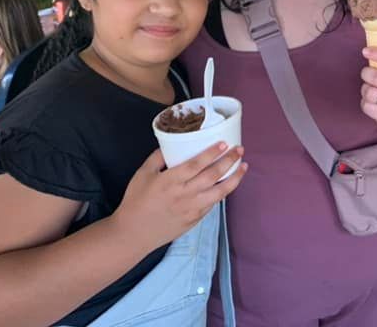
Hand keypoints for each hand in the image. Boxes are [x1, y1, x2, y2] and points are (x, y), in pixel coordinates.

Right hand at [112, 143, 245, 249]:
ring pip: (219, 192)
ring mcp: (192, 209)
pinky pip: (212, 204)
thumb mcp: (142, 174)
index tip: (224, 143)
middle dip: (229, 161)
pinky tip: (228, 183)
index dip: (212, 153)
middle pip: (212, 175)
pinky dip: (222, 193)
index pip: (196, 164)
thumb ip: (158, 157)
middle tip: (240, 150)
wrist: (132, 234)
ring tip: (244, 166)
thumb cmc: (135, 201)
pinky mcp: (195, 220)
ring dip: (234, 178)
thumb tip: (172, 144)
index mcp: (170, 181)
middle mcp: (184, 194)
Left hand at [360, 48, 376, 129]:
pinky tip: (374, 103)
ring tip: (373, 91)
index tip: (365, 51)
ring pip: (368, 92)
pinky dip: (366, 103)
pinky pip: (366, 106)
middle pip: (374, 76)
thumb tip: (367, 50)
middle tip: (368, 75)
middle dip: (366, 73)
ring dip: (365, 90)